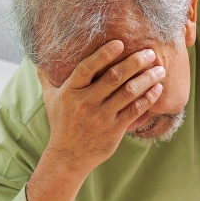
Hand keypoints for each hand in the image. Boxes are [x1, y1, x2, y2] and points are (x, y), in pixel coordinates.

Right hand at [37, 39, 164, 173]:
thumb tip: (40, 60)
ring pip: (128, 92)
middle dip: (135, 62)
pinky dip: (148, 98)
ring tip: (160, 70)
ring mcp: (101, 116)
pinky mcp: (114, 129)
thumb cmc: (61, 125)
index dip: (104, 55)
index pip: (87, 67)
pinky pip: (135, 110)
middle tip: (151, 53)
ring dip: (147, 79)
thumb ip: (47, 78)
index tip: (120, 43)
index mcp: (70, 91)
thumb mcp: (50, 100)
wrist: (68, 157)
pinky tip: (157, 89)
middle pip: (114, 77)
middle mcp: (86, 102)